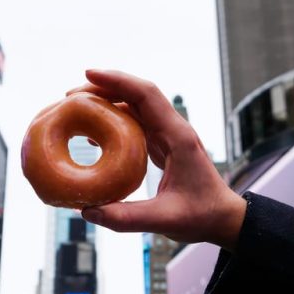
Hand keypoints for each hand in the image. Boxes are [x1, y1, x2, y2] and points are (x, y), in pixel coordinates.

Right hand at [68, 70, 245, 250]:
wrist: (224, 219)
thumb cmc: (202, 216)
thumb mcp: (164, 220)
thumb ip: (126, 218)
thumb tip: (86, 212)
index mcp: (178, 137)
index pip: (145, 95)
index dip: (117, 81)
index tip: (88, 74)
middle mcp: (173, 130)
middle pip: (136, 95)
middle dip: (104, 88)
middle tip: (70, 96)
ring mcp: (168, 136)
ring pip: (135, 107)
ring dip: (107, 103)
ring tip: (76, 109)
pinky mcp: (163, 146)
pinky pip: (135, 124)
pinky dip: (113, 121)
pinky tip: (93, 134)